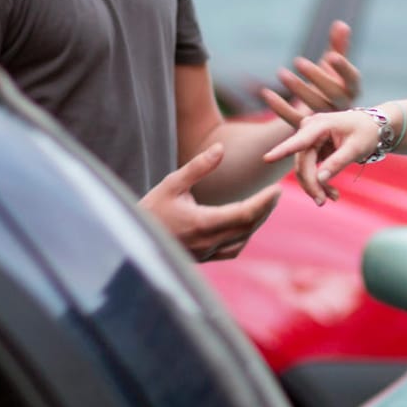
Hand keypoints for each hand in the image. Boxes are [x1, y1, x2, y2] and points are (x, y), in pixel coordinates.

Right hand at [140, 143, 281, 260]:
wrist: (129, 240)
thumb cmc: (149, 209)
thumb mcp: (171, 184)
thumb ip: (198, 167)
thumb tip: (220, 148)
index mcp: (202, 223)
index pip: (245, 214)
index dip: (264, 201)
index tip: (277, 188)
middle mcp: (208, 242)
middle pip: (248, 226)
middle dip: (265, 208)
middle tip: (277, 192)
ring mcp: (206, 253)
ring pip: (242, 239)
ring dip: (256, 222)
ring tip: (266, 204)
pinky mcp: (202, 258)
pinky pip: (232, 250)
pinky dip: (244, 236)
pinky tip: (246, 224)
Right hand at [262, 109, 378, 205]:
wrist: (373, 127)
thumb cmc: (366, 133)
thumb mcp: (356, 148)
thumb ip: (337, 162)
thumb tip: (320, 179)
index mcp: (320, 124)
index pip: (299, 142)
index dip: (282, 151)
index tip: (267, 159)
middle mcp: (310, 129)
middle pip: (302, 163)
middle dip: (311, 184)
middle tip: (323, 202)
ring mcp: (309, 139)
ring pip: (303, 169)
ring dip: (315, 186)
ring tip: (333, 198)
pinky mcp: (311, 149)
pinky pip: (309, 169)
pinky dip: (319, 183)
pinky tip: (332, 193)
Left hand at [263, 20, 360, 126]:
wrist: (327, 123)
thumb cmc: (331, 85)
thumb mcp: (334, 67)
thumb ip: (338, 46)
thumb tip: (340, 24)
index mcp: (352, 90)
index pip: (352, 79)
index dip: (343, 68)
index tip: (330, 55)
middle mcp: (343, 107)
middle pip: (334, 94)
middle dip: (316, 76)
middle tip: (297, 60)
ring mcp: (326, 121)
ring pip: (315, 107)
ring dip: (298, 89)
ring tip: (281, 72)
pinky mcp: (308, 130)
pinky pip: (295, 120)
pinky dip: (280, 108)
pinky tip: (266, 93)